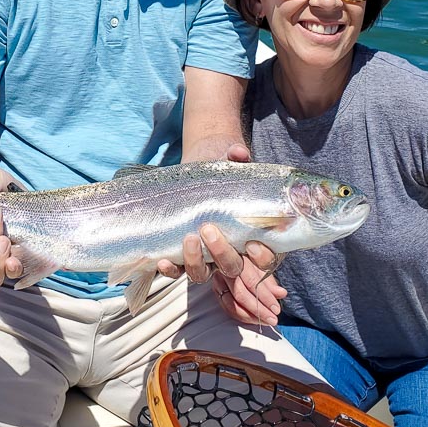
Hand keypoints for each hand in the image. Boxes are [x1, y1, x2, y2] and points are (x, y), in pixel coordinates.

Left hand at [156, 144, 253, 280]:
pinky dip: (171, 269)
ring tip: (189, 239)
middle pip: (233, 267)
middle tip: (209, 229)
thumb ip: (237, 157)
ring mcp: (205, 255)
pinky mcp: (183, 255)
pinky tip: (163, 261)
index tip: (252, 244)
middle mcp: (230, 251)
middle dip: (222, 254)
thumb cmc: (222, 171)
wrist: (197, 172)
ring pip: (204, 273)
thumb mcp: (231, 162)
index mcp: (252, 235)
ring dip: (196, 262)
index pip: (264, 258)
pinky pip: (178, 270)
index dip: (262, 258)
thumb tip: (238, 153)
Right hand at [213, 247, 286, 325]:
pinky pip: (226, 306)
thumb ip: (271, 278)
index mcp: (238, 256)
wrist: (230, 249)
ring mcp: (217, 278)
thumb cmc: (251, 254)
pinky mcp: (215, 288)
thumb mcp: (263, 260)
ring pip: (231, 303)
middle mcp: (224, 267)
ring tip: (266, 321)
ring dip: (250, 316)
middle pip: (240, 294)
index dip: (264, 296)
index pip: (252, 280)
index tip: (276, 308)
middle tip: (273, 319)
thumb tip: (281, 293)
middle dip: (258, 310)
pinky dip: (240, 315)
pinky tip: (253, 318)